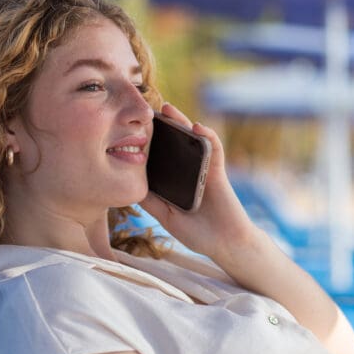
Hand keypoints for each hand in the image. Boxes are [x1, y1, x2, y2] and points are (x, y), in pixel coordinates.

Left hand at [139, 103, 258, 258]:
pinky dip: (207, 135)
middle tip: (146, 110)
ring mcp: (204, 168)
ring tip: (168, 109)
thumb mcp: (166, 217)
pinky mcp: (218, 170)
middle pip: (175, 143)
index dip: (149, 141)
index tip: (131, 128)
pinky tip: (197, 126)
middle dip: (163, 125)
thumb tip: (127, 186)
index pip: (161, 156)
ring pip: (193, 140)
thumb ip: (151, 202)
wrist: (225, 244)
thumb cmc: (198, 233)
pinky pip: (214, 149)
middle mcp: (189, 171)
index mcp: (175, 181)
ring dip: (182, 122)